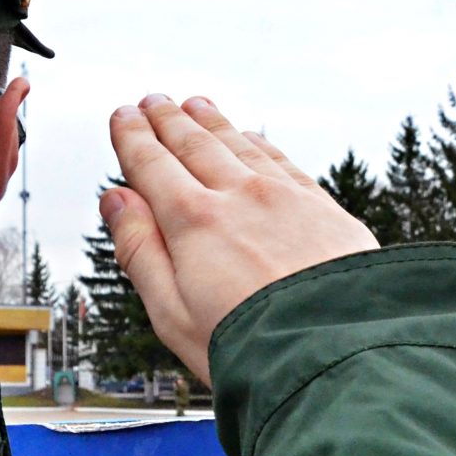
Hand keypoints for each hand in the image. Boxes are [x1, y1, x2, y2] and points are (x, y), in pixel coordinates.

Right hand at [102, 95, 378, 382]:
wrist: (339, 353)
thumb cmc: (253, 347)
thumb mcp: (172, 312)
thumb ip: (140, 251)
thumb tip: (116, 201)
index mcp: (194, 223)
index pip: (153, 165)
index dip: (133, 138)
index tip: (123, 117)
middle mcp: (240, 197)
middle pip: (195, 145)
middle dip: (169, 121)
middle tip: (152, 102)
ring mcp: (286, 198)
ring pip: (239, 144)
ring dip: (212, 122)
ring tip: (195, 105)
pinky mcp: (323, 208)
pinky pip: (283, 160)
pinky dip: (259, 142)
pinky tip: (252, 137)